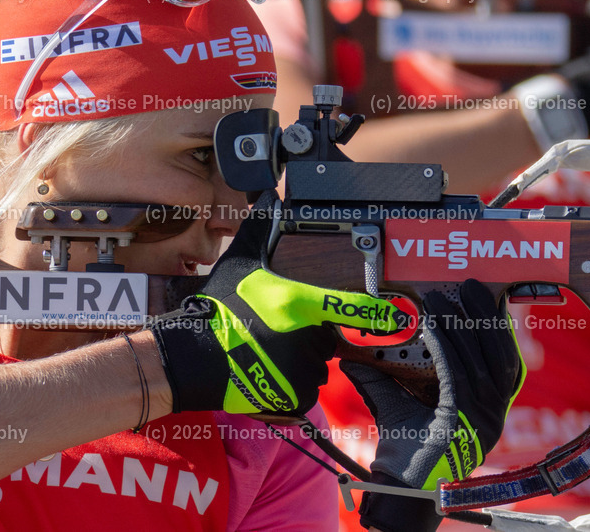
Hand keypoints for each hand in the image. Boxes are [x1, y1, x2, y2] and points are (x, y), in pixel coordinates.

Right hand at [151, 190, 409, 414]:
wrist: (193, 358)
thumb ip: (261, 227)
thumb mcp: (238, 262)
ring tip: (267, 349)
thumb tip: (272, 193)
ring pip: (316, 362)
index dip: (376, 312)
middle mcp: (304, 337)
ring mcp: (300, 369)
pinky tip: (267, 370)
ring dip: (301, 357)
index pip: (349, 307)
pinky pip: (305, 387)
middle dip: (310, 331)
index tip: (396, 317)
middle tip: (278, 327)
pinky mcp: (293, 395)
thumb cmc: (216, 309)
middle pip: (326, 334)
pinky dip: (291, 381)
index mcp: (296, 302)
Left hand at [341, 280, 524, 531]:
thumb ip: (379, 376)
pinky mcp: (466, 422)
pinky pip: (457, 375)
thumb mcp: (394, 402)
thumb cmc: (402, 447)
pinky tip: (432, 325)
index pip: (503, 360)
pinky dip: (445, 346)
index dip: (496, 328)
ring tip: (445, 299)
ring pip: (480, 362)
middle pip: (497, 356)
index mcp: (487, 408)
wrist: (400, 484)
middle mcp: (493, 414)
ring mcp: (484, 420)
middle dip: (484, 318)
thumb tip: (351, 353)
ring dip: (463, 326)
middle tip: (470, 287)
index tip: (484, 299)